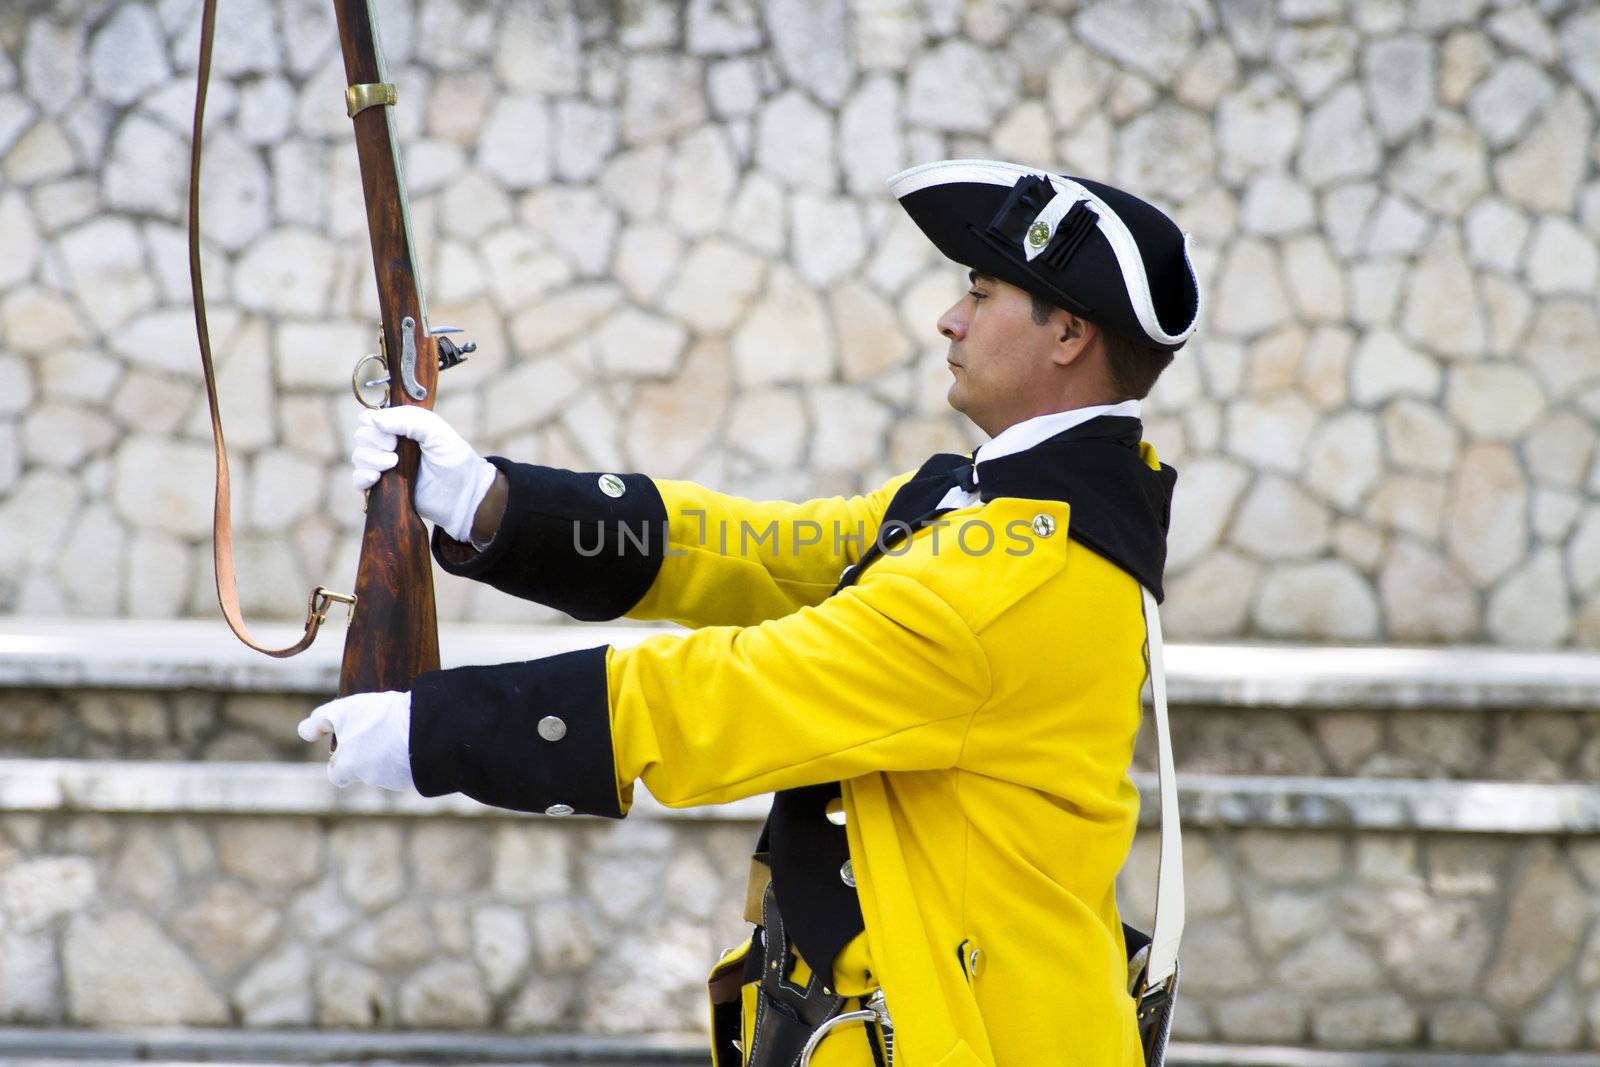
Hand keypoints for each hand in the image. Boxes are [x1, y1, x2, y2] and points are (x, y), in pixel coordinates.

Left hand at [297, 691, 414, 790]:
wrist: (423, 729)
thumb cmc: (378, 719)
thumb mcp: (342, 712)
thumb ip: (319, 721)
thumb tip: (304, 731)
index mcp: (346, 768)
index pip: (337, 773)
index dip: (341, 759)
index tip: (349, 746)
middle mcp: (368, 778)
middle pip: (363, 769)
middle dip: (368, 754)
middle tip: (377, 731)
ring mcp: (395, 779)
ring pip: (387, 768)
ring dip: (390, 753)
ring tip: (399, 728)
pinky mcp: (416, 776)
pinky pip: (409, 767)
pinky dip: (409, 755)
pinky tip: (414, 736)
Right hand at [351, 407, 497, 543]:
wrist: (463, 496)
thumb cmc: (455, 461)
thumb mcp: (437, 433)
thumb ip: (409, 420)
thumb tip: (374, 419)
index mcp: (403, 427)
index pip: (372, 417)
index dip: (373, 420)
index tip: (389, 431)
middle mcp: (391, 445)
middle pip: (362, 435)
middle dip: (374, 440)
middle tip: (394, 449)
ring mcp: (386, 467)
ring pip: (359, 455)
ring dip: (370, 458)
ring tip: (393, 464)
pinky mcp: (384, 488)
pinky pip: (358, 479)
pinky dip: (362, 476)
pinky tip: (376, 477)